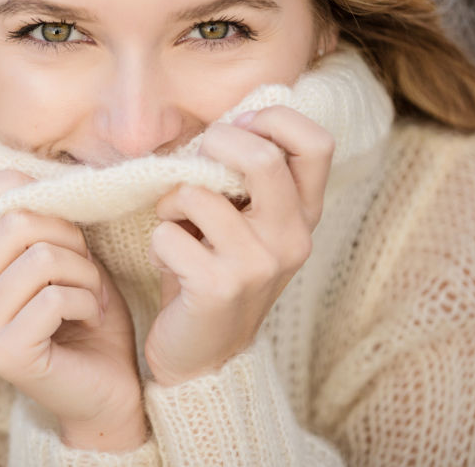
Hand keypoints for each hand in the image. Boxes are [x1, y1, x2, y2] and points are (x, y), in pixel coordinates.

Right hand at [0, 170, 146, 451]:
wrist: (106, 386)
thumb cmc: (82, 313)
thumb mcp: (58, 253)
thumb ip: (35, 220)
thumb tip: (30, 176)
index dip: (18, 184)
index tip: (57, 210)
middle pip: (17, 221)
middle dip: (69, 238)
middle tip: (85, 269)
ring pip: (41, 258)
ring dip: (84, 273)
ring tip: (90, 295)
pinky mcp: (3, 354)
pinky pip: (55, 298)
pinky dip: (87, 302)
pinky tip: (89, 319)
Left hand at [144, 105, 333, 386]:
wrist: (204, 356)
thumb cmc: (215, 271)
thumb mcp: (245, 223)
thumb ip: (247, 178)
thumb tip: (227, 122)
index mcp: (304, 214)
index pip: (317, 142)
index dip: (272, 119)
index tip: (237, 128)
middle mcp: (292, 238)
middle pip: (261, 157)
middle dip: (214, 144)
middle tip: (194, 164)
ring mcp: (258, 265)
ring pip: (198, 193)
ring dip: (170, 202)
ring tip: (175, 226)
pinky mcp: (219, 288)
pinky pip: (167, 234)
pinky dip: (157, 242)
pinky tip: (170, 264)